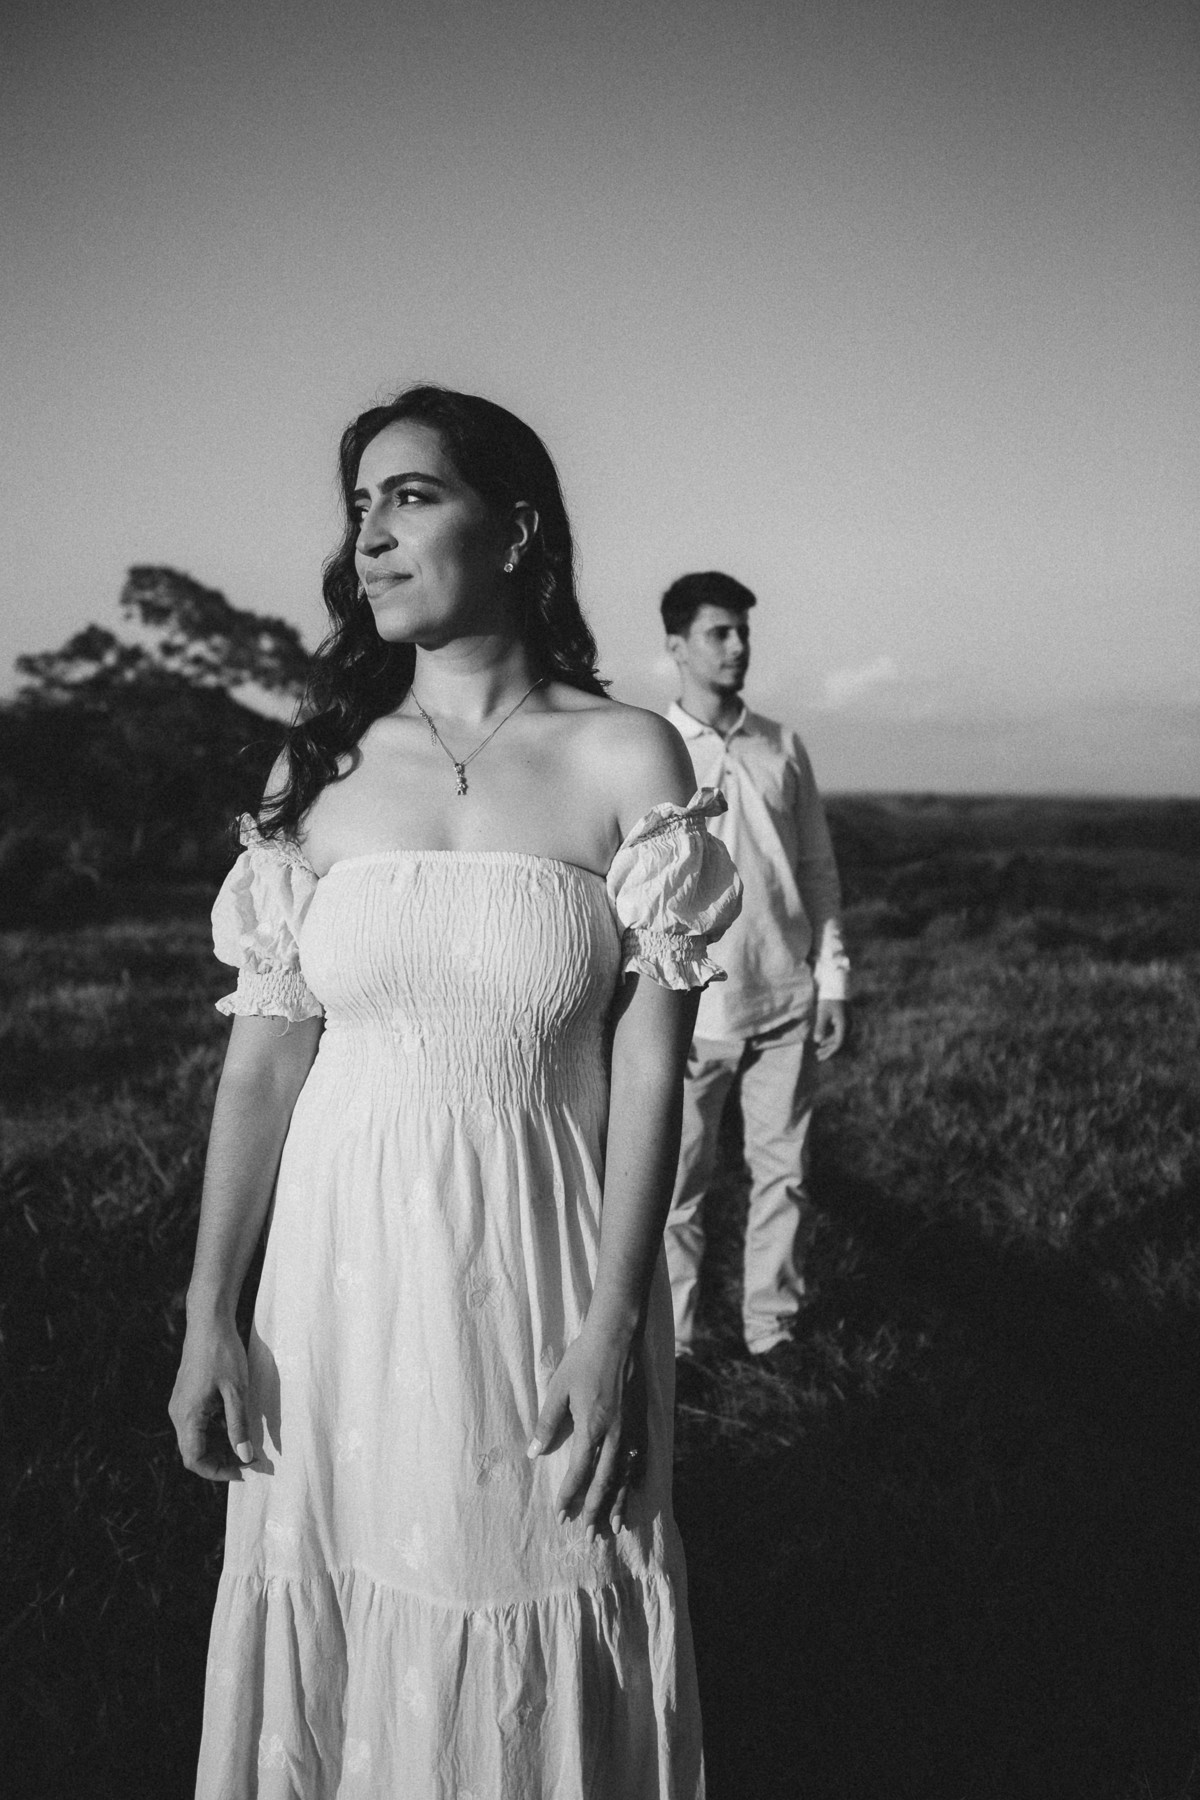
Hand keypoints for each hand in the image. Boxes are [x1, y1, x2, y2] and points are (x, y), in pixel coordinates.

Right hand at [169, 1315, 255, 1481]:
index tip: (243, 1471)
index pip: (195, 1459)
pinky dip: (215, 1431)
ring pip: (196, 1439)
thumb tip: (244, 1457)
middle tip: (250, 1459)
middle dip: (221, 1460)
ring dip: (219, 1446)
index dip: (218, 1471)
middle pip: (195, 1452)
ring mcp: (180, 1405)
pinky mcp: (186, 1397)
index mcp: (187, 1416)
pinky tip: (236, 1425)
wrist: (208, 1323)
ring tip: (246, 1444)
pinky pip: (197, 1424)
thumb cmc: (223, 1354)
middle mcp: (178, 1414)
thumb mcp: (236, 1391)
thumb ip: (238, 1426)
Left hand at [527, 1331, 647, 1539]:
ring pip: (626, 1475)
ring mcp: (632, 1428)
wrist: (617, 1335)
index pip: (579, 1473)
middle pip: (605, 1482)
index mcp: (592, 1428)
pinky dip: (637, 1478)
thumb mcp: (558, 1390)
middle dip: (595, 1510)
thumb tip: (533, 1452)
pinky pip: (641, 1458)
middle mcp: (615, 1434)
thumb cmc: (583, 1360)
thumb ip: (547, 1423)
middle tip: (590, 1536)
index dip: (569, 1496)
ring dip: (618, 1501)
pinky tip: (634, 1490)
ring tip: (614, 1525)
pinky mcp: (642, 1419)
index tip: (561, 1516)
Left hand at [813, 997, 846, 1061]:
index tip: (821, 1057)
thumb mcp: (822, 1013)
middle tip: (818, 1056)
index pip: (838, 1043)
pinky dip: (830, 1038)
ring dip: (828, 1044)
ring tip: (818, 1050)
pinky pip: (838, 1033)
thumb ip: (820, 1027)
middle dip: (828, 1050)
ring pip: (838, 1038)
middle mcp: (847, 1025)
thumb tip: (817, 1042)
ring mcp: (846, 1023)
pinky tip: (822, 1041)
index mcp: (843, 1024)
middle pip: (839, 1042)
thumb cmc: (828, 999)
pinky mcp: (843, 1020)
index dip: (830, 1052)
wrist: (836, 986)